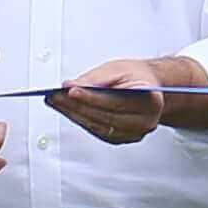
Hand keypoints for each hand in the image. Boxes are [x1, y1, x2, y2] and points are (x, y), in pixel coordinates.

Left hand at [46, 58, 177, 147]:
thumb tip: (71, 86)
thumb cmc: (135, 76)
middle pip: (104, 117)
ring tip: (57, 102)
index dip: (90, 97)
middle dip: (77, 106)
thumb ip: (95, 78)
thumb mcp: (117, 69)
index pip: (115, 102)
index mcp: (151, 101)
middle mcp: (145, 121)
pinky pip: (98, 131)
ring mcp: (134, 133)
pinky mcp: (121, 138)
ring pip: (98, 127)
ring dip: (75, 115)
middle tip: (56, 96)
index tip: (70, 90)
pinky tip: (68, 110)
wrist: (149, 87)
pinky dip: (81, 121)